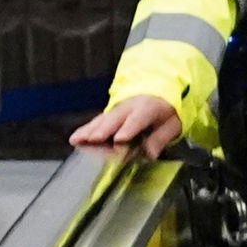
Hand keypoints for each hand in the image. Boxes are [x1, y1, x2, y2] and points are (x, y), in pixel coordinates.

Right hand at [70, 94, 184, 158]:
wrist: (157, 93)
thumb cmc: (165, 111)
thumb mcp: (172, 124)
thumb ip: (160, 138)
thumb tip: (150, 153)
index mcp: (147, 108)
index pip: (137, 120)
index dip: (128, 129)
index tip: (120, 139)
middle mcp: (128, 108)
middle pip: (114, 119)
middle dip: (103, 130)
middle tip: (94, 140)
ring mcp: (116, 110)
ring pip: (101, 120)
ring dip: (89, 131)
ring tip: (78, 140)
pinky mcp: (108, 115)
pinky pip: (95, 122)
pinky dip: (84, 130)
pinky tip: (75, 139)